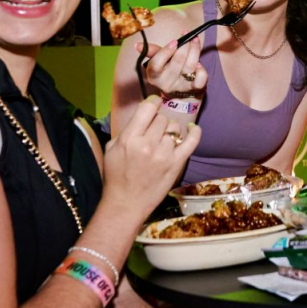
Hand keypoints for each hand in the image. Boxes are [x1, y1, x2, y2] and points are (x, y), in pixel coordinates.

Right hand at [102, 96, 200, 219]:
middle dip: (157, 122)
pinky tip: (192, 129)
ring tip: (163, 140)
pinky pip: (192, 141)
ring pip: (174, 128)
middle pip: (162, 119)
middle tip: (153, 132)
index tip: (153, 105)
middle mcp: (148, 144)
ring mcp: (165, 154)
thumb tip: (142, 115)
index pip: (148, 108)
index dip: (152, 103)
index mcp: (130, 138)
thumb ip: (127, 130)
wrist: (126, 204)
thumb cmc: (116, 176)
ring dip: (169, 131)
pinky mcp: (177, 164)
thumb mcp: (112, 148)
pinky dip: (194, 132)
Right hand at [138, 32, 207, 95]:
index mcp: (154, 75)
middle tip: (188, 35)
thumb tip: (137, 45)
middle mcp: (166, 83)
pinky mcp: (194, 88)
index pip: (156, 64)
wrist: (179, 88)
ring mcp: (181, 86)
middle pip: (176, 63)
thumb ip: (152, 51)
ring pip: (190, 67)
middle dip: (184, 46)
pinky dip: (202, 70)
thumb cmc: (168, 68)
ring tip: (195, 40)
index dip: (165, 51)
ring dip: (194, 51)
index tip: (175, 41)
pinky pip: (200, 80)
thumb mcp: (158, 60)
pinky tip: (199, 63)